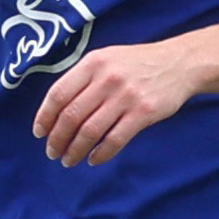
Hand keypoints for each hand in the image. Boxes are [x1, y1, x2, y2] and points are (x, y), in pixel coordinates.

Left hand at [33, 41, 197, 165]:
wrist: (179, 63)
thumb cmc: (138, 63)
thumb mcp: (107, 58)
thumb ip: (83, 78)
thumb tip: (55, 111)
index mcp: (93, 63)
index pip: (58, 94)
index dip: (45, 117)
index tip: (39, 133)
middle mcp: (107, 78)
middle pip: (71, 116)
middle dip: (57, 139)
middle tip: (52, 153)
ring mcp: (126, 96)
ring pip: (90, 131)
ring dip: (75, 150)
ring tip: (69, 160)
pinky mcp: (143, 113)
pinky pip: (115, 140)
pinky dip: (100, 154)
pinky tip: (93, 159)